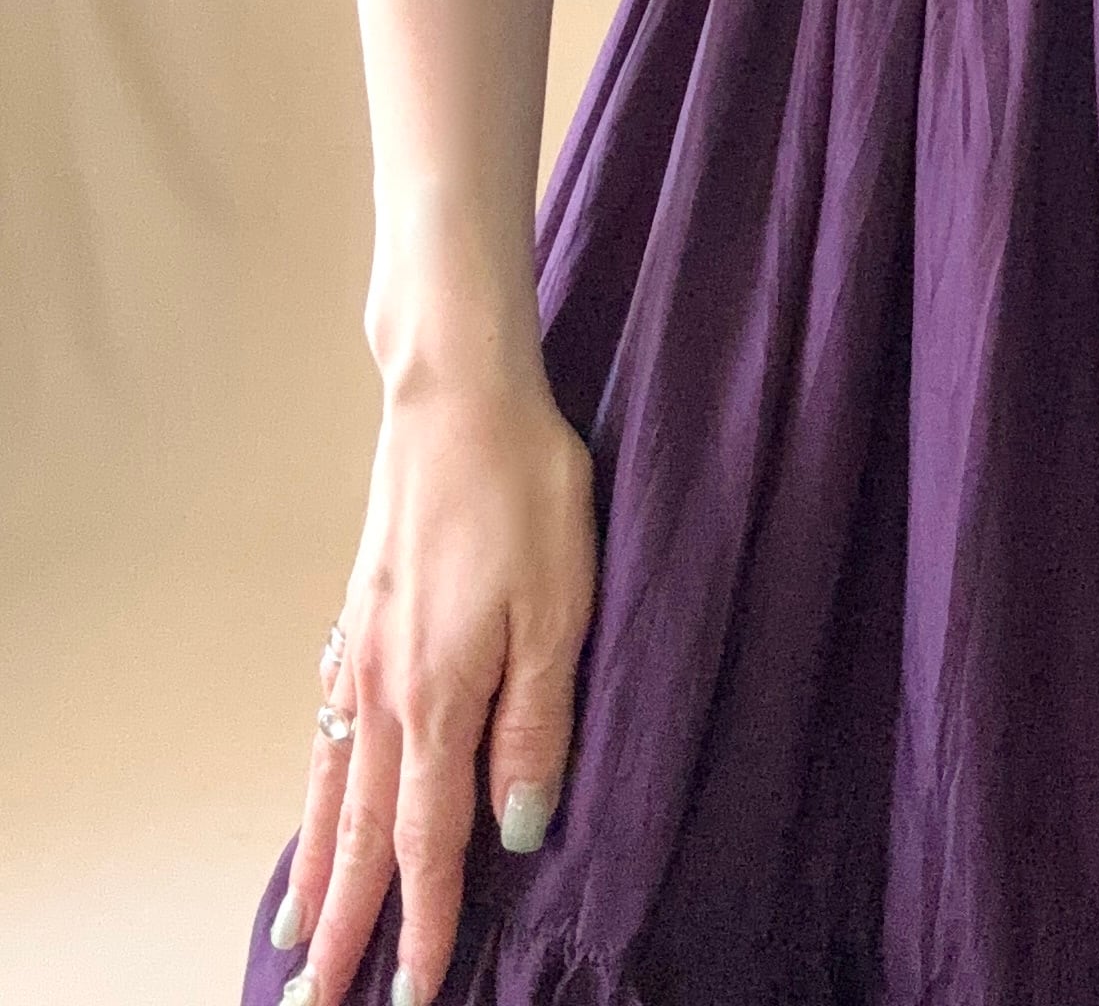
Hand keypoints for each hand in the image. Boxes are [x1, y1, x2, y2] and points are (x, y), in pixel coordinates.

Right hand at [271, 363, 598, 1005]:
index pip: (428, 842)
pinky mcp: (359, 616)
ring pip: (332, 787)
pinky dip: (314, 788)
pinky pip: (326, 731)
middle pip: (361, 834)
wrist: (455, 395)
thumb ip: (537, 726)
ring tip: (295, 934)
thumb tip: (516, 832)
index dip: (425, 925)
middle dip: (345, 926)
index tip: (413, 995)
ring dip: (317, 868)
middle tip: (316, 1002)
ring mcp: (362, 652)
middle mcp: (385, 690)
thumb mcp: (560, 608)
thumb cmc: (523, 490)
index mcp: (439, 699)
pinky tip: (315, 797)